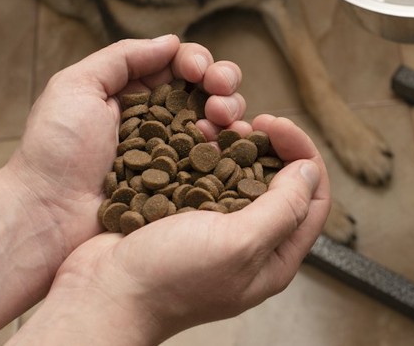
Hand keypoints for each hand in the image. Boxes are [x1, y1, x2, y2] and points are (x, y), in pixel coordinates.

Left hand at [8, 34, 245, 254]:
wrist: (49, 214)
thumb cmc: (56, 149)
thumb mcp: (77, 86)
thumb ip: (123, 57)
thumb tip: (172, 41)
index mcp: (135, 94)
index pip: (179, 65)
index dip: (196, 61)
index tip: (196, 71)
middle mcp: (160, 120)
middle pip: (208, 89)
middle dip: (222, 80)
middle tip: (218, 90)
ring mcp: (176, 152)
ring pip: (220, 120)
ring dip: (230, 109)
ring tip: (218, 118)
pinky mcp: (186, 183)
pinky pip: (220, 158)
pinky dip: (232, 144)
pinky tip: (227, 140)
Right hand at [11, 115, 330, 344]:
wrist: (100, 292)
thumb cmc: (169, 278)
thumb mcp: (239, 244)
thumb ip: (284, 208)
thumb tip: (310, 171)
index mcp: (275, 258)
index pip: (313, 199)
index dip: (303, 155)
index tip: (278, 125)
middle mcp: (251, 243)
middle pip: (281, 183)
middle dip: (271, 146)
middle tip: (249, 121)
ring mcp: (217, 229)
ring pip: (242, 174)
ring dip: (237, 144)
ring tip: (220, 123)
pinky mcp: (187, 215)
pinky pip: (207, 176)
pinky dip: (206, 152)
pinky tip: (195, 135)